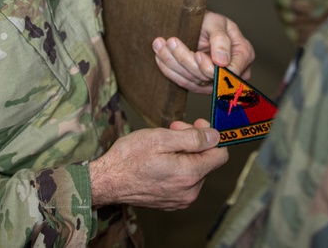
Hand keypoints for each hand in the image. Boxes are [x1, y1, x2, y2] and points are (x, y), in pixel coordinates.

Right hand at [88, 119, 228, 208]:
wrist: (106, 181)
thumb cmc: (129, 158)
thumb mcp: (162, 138)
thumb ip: (193, 138)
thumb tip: (215, 136)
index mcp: (190, 175)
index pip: (221, 155)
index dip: (210, 136)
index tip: (197, 125)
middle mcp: (189, 191)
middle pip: (206, 160)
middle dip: (193, 142)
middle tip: (173, 128)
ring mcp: (180, 199)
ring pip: (195, 170)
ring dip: (184, 153)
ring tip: (163, 143)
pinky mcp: (170, 202)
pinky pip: (183, 180)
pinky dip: (177, 166)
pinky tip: (161, 158)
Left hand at [152, 11, 254, 91]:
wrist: (197, 26)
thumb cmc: (210, 21)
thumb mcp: (217, 23)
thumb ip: (221, 40)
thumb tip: (222, 61)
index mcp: (243, 54)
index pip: (231, 71)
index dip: (213, 67)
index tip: (198, 56)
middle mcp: (231, 71)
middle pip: (209, 76)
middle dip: (187, 60)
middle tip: (171, 42)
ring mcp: (214, 80)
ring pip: (193, 80)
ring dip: (173, 62)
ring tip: (160, 44)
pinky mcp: (199, 84)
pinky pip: (183, 82)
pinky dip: (169, 70)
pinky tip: (159, 57)